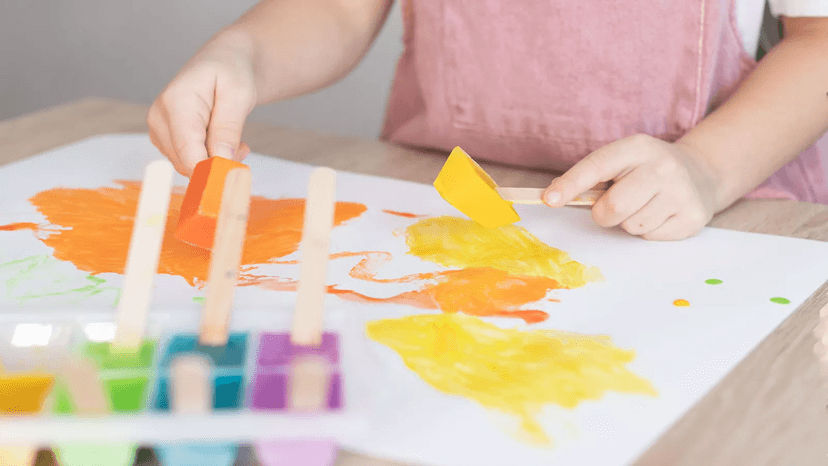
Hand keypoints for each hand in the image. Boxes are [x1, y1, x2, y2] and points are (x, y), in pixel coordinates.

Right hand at [148, 31, 256, 175]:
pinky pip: (187, 161)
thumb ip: (228, 128)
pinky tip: (221, 141)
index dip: (212, 172)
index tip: (235, 176)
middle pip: (187, 163)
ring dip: (215, 160)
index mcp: (176, 103)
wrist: (224, 61)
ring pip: (187, 165)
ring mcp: (159, 129)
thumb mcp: (239, 95)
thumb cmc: (232, 71)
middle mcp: (159, 117)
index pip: (188, 153)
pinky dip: (208, 158)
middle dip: (218, 163)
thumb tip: (222, 160)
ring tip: (235, 140)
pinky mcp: (164, 138)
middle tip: (242, 148)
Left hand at [543, 134, 719, 239]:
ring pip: (631, 226)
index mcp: (637, 147)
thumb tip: (555, 197)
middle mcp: (662, 166)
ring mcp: (681, 192)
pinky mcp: (693, 216)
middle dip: (604, 214)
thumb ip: (593, 177)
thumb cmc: (645, 170)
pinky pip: (650, 237)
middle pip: (613, 207)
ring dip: (629, 222)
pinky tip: (660, 213)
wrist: (701, 172)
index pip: (597, 166)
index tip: (550, 200)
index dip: (571, 184)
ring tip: (644, 205)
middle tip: (613, 206)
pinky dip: (648, 230)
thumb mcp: (623, 160)